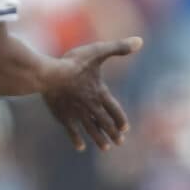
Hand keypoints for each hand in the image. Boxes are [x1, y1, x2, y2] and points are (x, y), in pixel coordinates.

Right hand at [41, 35, 142, 150]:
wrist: (49, 75)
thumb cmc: (73, 63)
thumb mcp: (98, 51)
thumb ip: (119, 47)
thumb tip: (140, 41)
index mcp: (100, 93)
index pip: (114, 110)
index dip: (120, 119)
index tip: (124, 129)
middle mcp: (90, 106)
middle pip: (104, 123)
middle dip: (112, 133)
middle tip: (119, 142)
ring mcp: (76, 113)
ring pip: (91, 129)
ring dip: (99, 139)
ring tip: (105, 148)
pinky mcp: (62, 116)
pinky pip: (71, 131)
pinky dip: (76, 139)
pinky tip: (80, 147)